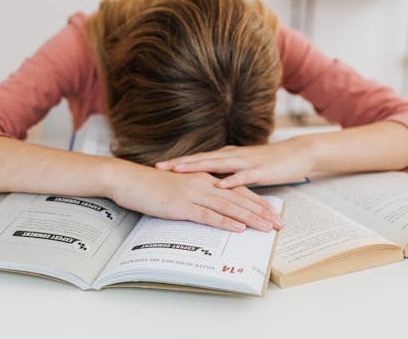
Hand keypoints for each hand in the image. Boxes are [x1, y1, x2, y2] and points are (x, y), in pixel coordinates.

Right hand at [105, 159, 281, 231]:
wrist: (128, 179)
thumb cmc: (150, 185)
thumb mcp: (178, 187)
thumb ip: (196, 194)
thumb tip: (209, 207)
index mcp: (203, 179)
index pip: (236, 190)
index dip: (256, 202)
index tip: (272, 212)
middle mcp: (203, 184)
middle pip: (238, 198)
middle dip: (261, 212)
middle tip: (279, 223)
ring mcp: (193, 194)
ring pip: (228, 207)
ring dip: (250, 218)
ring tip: (268, 227)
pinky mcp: (181, 205)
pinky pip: (207, 215)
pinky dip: (225, 222)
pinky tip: (238, 228)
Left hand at [155, 138, 314, 188]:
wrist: (298, 153)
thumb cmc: (270, 162)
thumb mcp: (243, 166)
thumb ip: (227, 171)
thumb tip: (210, 181)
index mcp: (228, 156)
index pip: (199, 159)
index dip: (179, 162)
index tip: (159, 166)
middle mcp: (233, 156)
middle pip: (202, 159)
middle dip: (180, 163)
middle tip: (160, 167)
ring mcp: (246, 162)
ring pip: (217, 164)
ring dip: (197, 167)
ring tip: (179, 170)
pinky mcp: (260, 171)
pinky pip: (244, 176)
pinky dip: (231, 180)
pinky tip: (219, 184)